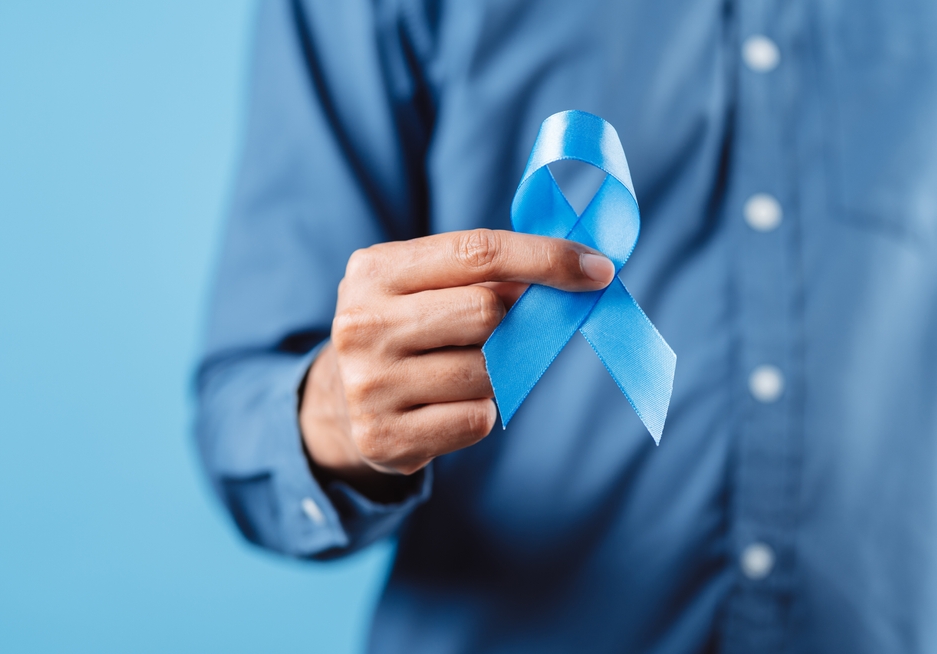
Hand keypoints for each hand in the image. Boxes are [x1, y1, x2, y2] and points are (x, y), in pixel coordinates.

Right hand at [299, 229, 614, 493]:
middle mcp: (361, 325)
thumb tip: (576, 274)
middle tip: (508, 329)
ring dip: (497, 372)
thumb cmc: (405, 328)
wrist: (338, 402)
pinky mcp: (384, 437)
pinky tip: (448, 404)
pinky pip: (477, 419)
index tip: (598, 270)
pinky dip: (481, 411)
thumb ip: (484, 274)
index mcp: (373, 271)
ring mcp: (368, 385)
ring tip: (460, 368)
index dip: (545, 258)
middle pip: (487, 313)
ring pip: (487, 372)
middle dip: (514, 322)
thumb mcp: (423, 284)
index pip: (477, 252)